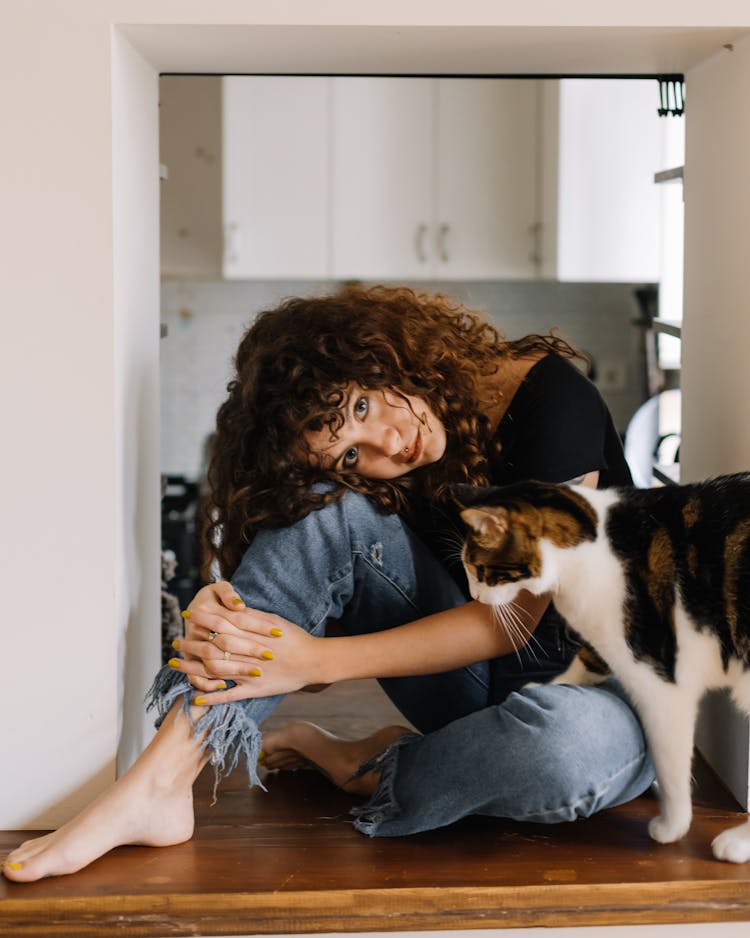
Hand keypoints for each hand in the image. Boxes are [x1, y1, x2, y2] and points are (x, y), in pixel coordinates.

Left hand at [169, 582, 325, 704]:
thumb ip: (251, 616)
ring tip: (175, 665)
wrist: (313, 660)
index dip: (202, 618)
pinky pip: (229, 695)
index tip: (187, 614)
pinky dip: (212, 697)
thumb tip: (231, 607)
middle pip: (212, 647)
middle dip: (191, 643)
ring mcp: (250, 673)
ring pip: (215, 671)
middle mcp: (247, 652)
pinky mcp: (255, 689)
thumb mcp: (273, 620)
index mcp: (252, 633)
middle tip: (175, 641)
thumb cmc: (294, 637)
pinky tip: (195, 697)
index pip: (221, 623)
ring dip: (192, 668)